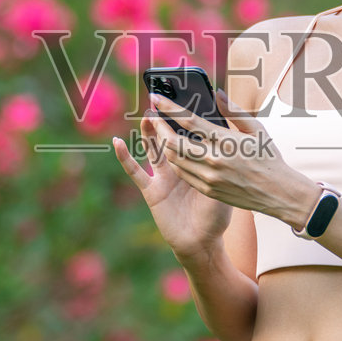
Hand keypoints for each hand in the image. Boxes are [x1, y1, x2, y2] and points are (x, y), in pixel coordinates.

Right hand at [112, 101, 232, 259]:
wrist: (203, 243)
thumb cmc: (217, 217)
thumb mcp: (224, 185)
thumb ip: (220, 162)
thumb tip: (224, 137)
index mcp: (197, 163)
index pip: (189, 134)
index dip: (184, 116)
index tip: (183, 96)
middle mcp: (178, 166)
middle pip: (170, 137)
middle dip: (165, 119)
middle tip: (160, 98)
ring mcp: (163, 177)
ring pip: (153, 149)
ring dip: (149, 132)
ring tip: (147, 114)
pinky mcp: (151, 190)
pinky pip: (136, 172)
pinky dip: (126, 158)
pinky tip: (117, 143)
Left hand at [113, 89, 314, 245]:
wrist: (278, 193)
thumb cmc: (269, 157)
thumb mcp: (256, 129)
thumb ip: (233, 111)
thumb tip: (216, 93)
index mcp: (226, 141)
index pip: (189, 121)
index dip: (169, 107)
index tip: (156, 97)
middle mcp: (215, 160)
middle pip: (174, 141)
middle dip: (159, 126)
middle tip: (152, 115)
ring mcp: (210, 177)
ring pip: (175, 158)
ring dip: (163, 143)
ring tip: (159, 131)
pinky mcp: (208, 190)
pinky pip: (183, 173)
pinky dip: (174, 160)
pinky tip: (172, 150)